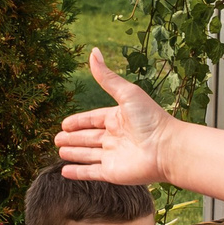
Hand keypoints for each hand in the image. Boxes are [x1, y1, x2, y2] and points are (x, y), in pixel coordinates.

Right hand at [53, 50, 177, 186]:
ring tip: (60, 152)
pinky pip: (91, 173)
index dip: (78, 122)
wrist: (167, 149)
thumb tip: (93, 51)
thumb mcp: (126, 93)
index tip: (64, 124)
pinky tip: (65, 172)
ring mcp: (113, 156)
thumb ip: (107, 77)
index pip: (92, 120)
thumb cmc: (150, 119)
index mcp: (117, 118)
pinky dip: (78, 173)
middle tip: (57, 139)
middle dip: (73, 138)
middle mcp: (115, 137)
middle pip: (89, 137)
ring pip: (88, 155)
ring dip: (75, 154)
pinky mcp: (112, 173)